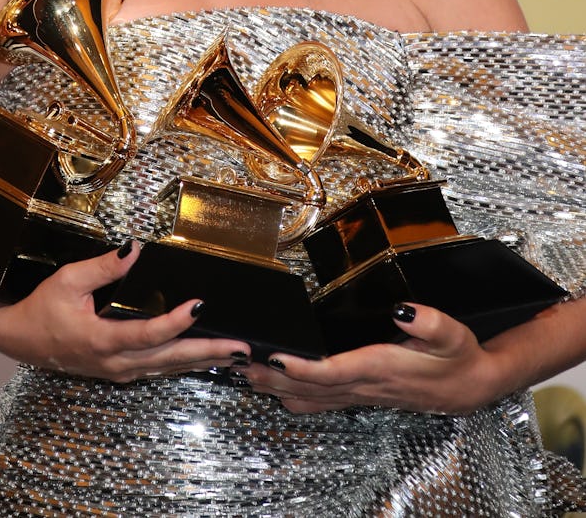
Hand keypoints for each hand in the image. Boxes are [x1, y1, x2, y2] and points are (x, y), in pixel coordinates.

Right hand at [0, 241, 250, 381]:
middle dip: (209, 352)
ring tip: (235, 355)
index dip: (176, 321)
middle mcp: (115, 362)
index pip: (148, 334)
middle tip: (242, 348)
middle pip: (170, 359)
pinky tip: (205, 357)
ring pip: (168, 368)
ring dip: (202, 360)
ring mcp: (119, 370)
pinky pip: (158, 368)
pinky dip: (185, 362)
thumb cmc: (42, 308)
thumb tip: (136, 249)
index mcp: (102, 340)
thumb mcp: (69, 280)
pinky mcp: (120, 370)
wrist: (19, 339)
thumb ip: (104, 266)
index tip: (201, 305)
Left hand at [242, 304, 499, 414]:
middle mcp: (364, 385)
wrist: (470, 385)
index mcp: (380, 368)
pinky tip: (275, 388)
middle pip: (308, 387)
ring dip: (275, 386)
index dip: (302, 367)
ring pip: (308, 396)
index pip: (333, 371)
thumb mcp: (453, 334)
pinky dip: (292, 394)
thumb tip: (403, 310)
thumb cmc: (458, 358)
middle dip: (272, 376)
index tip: (276, 357)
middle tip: (240, 363)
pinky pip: (318, 400)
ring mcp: (360, 393)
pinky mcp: (360, 394)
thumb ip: (430, 322)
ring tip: (244, 372)